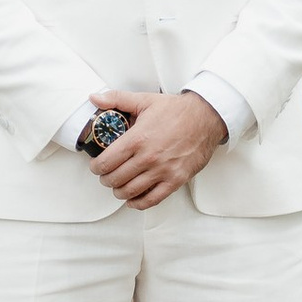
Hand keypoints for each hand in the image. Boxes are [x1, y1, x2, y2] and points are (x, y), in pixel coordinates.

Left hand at [93, 88, 228, 209]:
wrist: (205, 118)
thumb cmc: (176, 111)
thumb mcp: (143, 100)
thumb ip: (116, 99)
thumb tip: (95, 98)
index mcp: (137, 139)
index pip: (106, 162)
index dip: (96, 167)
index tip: (96, 166)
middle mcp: (148, 157)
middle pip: (115, 179)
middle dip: (106, 180)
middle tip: (106, 176)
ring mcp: (162, 171)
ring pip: (131, 191)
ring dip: (119, 192)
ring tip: (118, 187)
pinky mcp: (176, 180)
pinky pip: (153, 199)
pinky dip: (139, 203)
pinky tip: (133, 200)